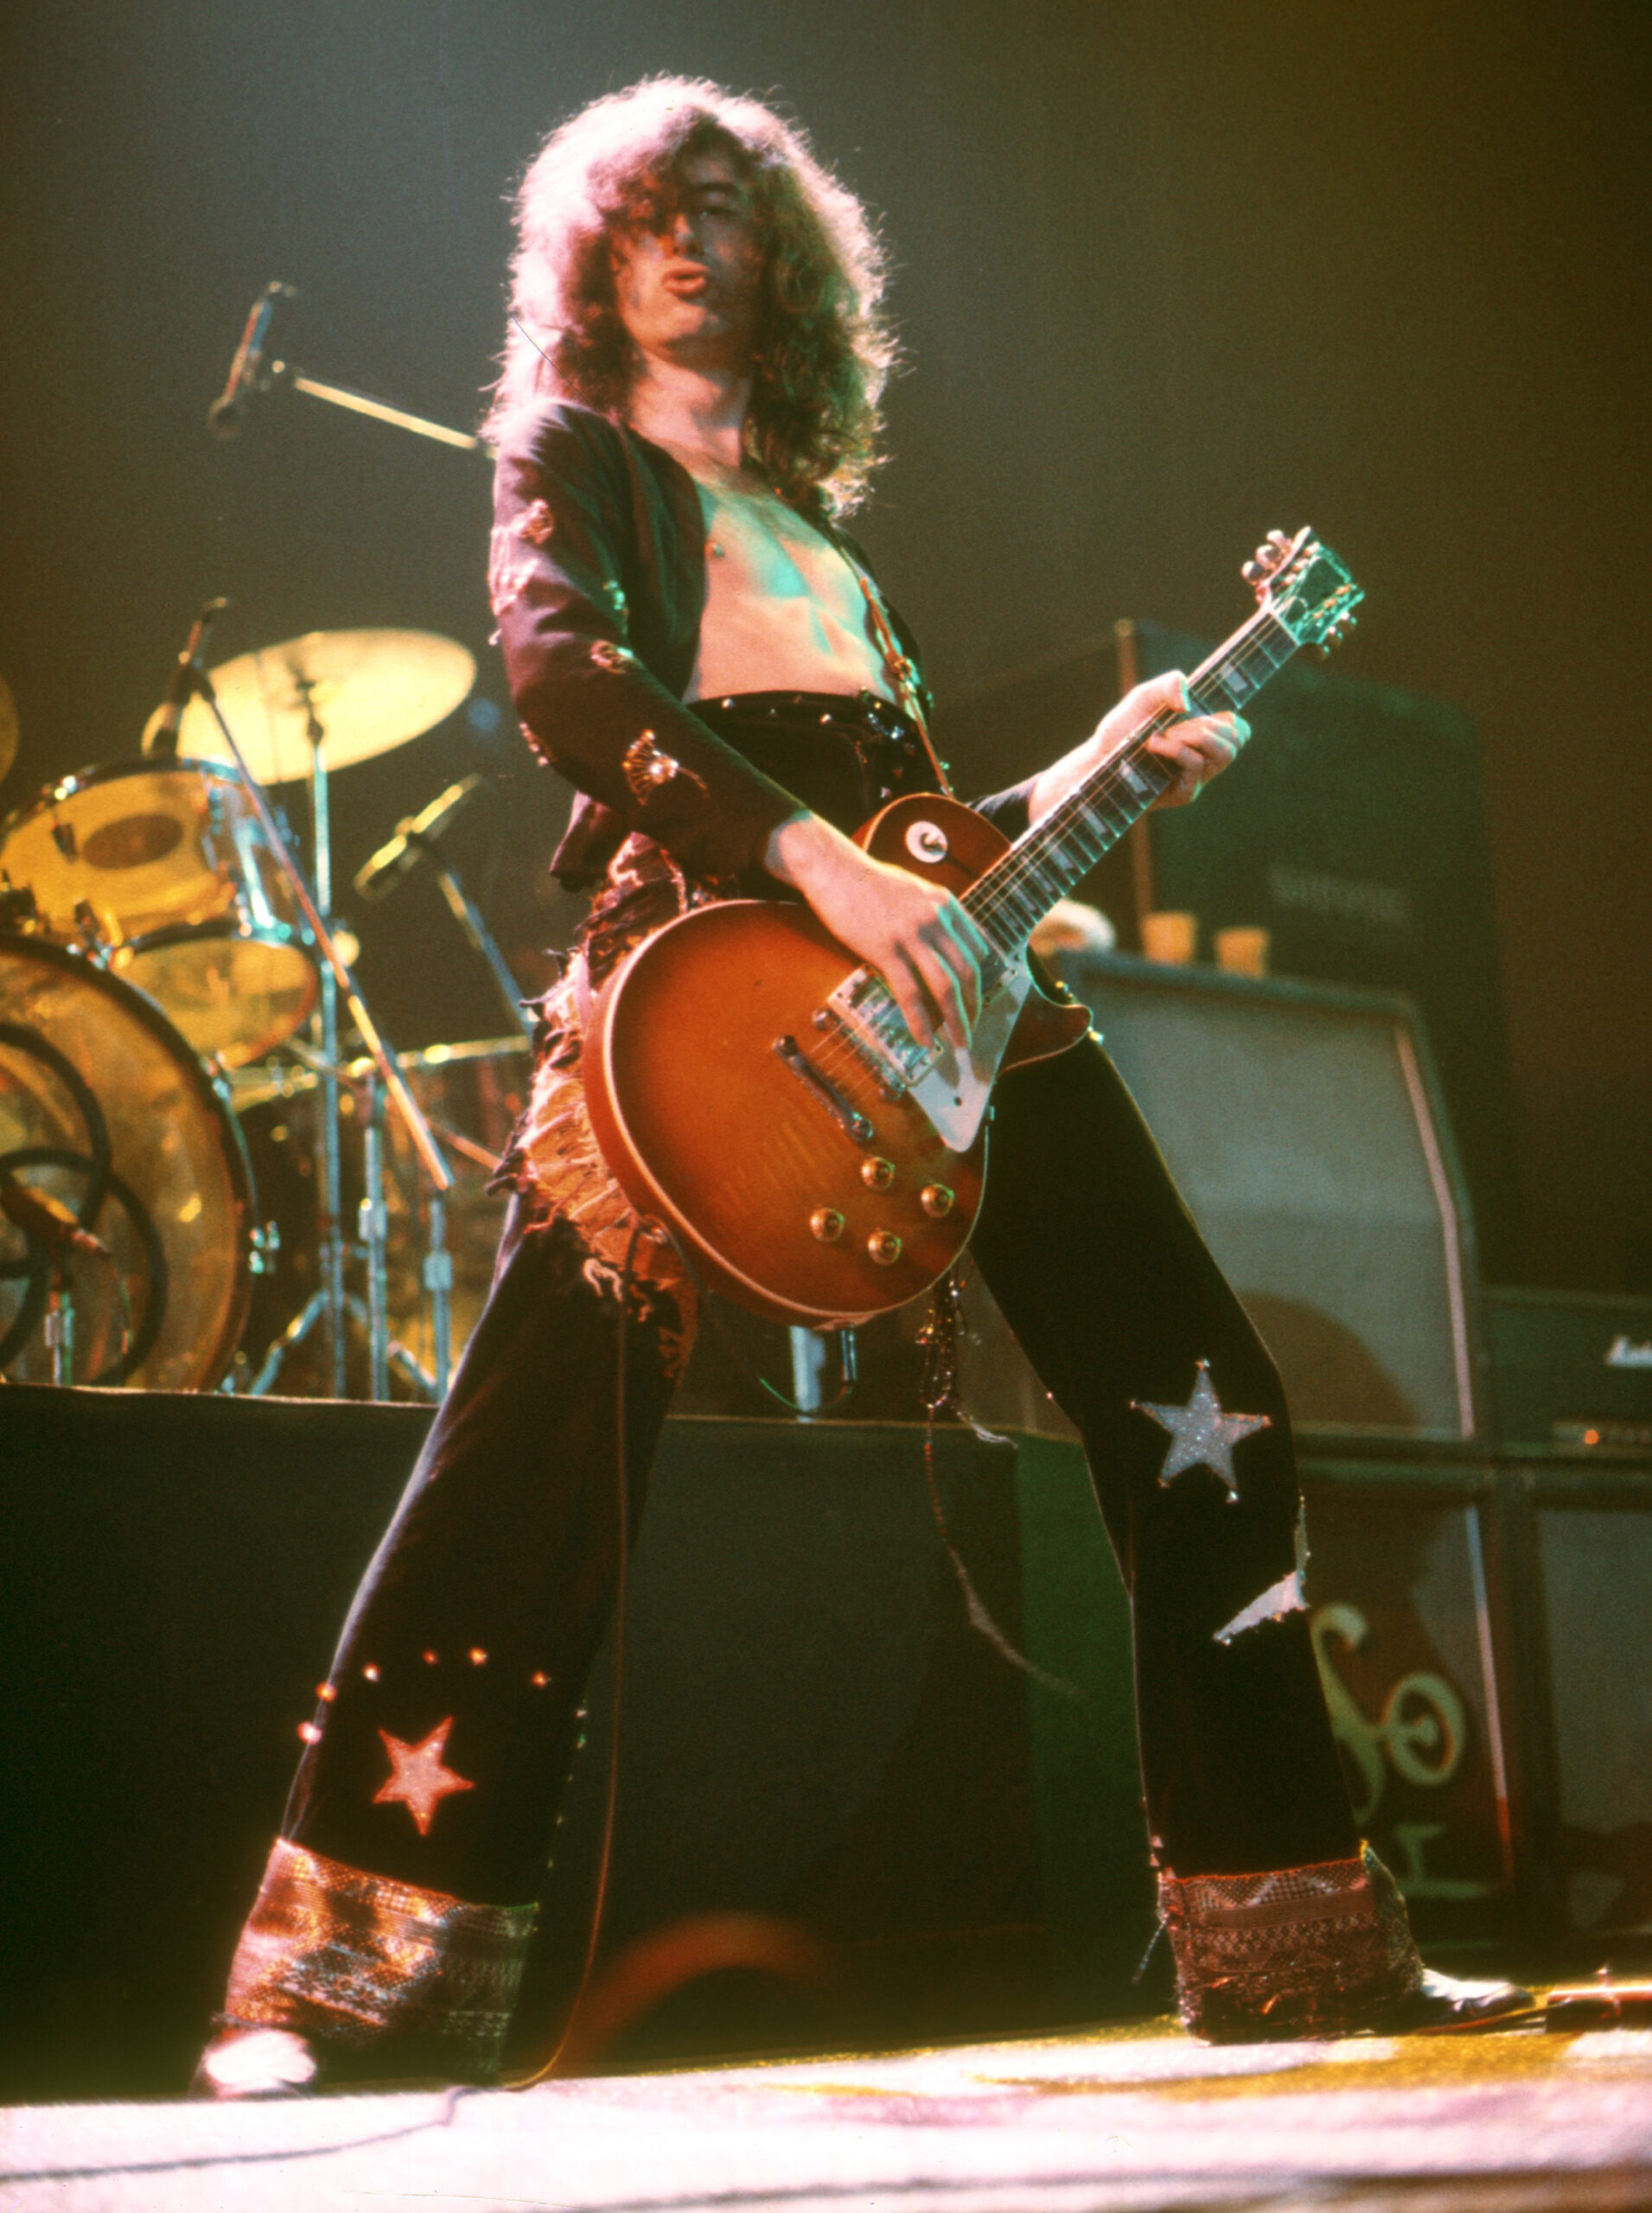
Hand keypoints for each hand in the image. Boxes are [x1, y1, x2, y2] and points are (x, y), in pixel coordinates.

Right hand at [763, 811, 992, 1054]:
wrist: (834, 868)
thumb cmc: (867, 881)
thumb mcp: (913, 890)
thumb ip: (934, 914)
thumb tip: (944, 946)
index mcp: (945, 904)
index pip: (976, 949)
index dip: (978, 980)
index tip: (974, 1001)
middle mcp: (936, 919)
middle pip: (967, 972)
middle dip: (974, 1007)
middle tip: (973, 1030)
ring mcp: (912, 935)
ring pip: (946, 986)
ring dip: (956, 1021)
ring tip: (959, 1044)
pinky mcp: (886, 949)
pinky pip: (910, 993)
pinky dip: (920, 1021)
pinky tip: (925, 1039)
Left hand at [1026, 669, 1249, 826]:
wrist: (1099, 757)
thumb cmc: (1123, 728)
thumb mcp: (1144, 696)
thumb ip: (1169, 683)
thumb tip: (1188, 704)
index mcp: (1202, 734)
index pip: (1239, 731)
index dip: (1232, 720)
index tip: (1207, 712)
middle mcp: (1204, 756)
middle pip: (1237, 741)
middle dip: (1209, 725)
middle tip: (1174, 726)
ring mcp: (1196, 777)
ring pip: (1224, 754)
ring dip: (1196, 736)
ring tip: (1164, 735)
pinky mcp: (1184, 792)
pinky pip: (1197, 768)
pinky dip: (1177, 750)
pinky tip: (1153, 745)